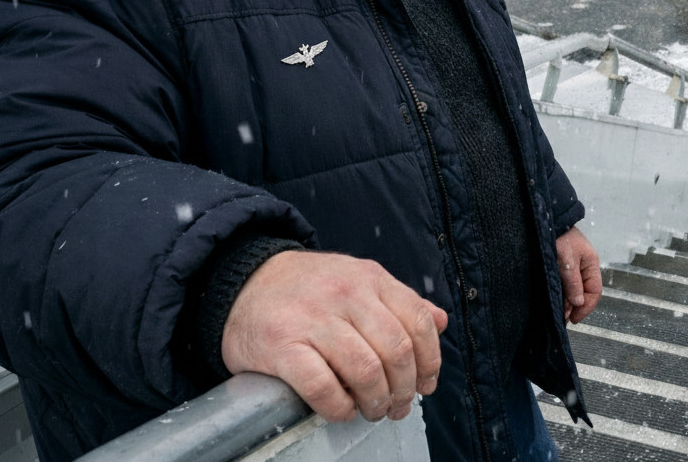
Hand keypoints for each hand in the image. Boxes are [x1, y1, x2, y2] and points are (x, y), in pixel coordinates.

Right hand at [221, 251, 447, 423]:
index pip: (418, 320)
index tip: (426, 383)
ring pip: (366, 371)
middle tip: (398, 406)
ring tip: (371, 410)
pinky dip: (338, 408)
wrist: (246, 280)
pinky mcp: (282, 345)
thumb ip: (399, 301)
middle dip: (405, 388)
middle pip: (397, 350)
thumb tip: (441, 321)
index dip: (430, 359)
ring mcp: (313, 318)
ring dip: (375, 402)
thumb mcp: (358, 280)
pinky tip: (340, 410)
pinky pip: (323, 387)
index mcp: (370, 277)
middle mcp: (346, 293)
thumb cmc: (309, 288)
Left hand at [555, 227, 601, 323]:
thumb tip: (578, 303)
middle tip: (564, 319)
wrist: (547, 220)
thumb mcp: (566, 259)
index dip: (586, 307)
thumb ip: (573, 281)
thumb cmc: (559, 236)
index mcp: (591, 263)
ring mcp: (574, 267)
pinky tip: (557, 302)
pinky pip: (567, 284)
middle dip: (576, 307)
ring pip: (575, 290)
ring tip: (559, 314)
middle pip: (585, 292)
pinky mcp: (563, 266)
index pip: (594, 291)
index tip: (574, 318)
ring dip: (568, 302)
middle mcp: (585, 266)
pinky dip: (563, 294)